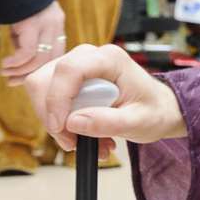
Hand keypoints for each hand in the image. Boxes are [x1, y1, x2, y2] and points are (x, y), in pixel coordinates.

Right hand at [0, 0, 65, 82]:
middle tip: (13, 82)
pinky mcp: (32, 24)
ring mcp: (46, 25)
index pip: (57, 55)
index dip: (42, 70)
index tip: (26, 80)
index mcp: (57, 26)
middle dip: (31, 75)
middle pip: (51, 60)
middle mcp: (56, 26)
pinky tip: (6, 64)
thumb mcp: (25, 23)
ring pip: (40, 59)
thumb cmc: (15, 1)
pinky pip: (28, 51)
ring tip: (6, 74)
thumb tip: (20, 62)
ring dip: (21, 70)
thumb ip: (27, 40)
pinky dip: (16, 62)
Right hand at [21, 42, 186, 155]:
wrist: (158, 110)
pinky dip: (61, 123)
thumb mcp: (138, 122)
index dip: (57, 98)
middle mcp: (89, 56)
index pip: (69, 70)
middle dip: (52, 116)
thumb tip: (73, 122)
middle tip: (73, 142)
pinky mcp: (69, 80)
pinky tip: (84, 135)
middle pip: (46, 79)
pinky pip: (49, 100)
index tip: (60, 127)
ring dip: (57, 123)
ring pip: (42, 91)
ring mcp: (77, 66)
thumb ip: (108, 122)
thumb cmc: (154, 111)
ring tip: (85, 142)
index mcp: (110, 59)